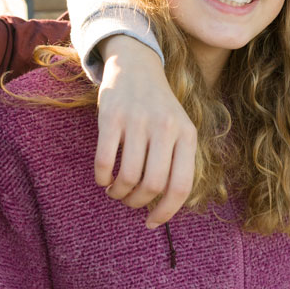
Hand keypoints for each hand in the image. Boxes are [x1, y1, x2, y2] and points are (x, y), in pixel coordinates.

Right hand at [95, 35, 196, 227]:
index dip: (166, 212)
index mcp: (187, 135)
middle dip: (138, 202)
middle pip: (152, 185)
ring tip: (115, 191)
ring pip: (128, 176)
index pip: (181, 186)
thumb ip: (177, 162)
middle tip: (130, 201)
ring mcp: (138, 120)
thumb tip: (163, 207)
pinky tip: (103, 178)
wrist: (136, 65)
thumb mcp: (180, 128)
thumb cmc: (159, 108)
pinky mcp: (112, 116)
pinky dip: (102, 177)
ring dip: (118, 193)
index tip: (152, 223)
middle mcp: (165, 128)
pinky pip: (104, 160)